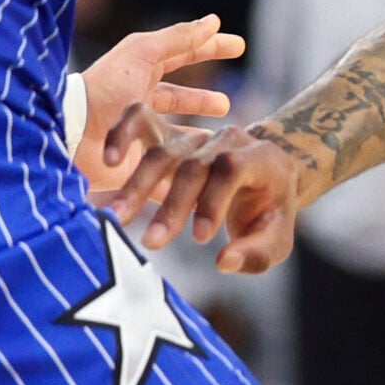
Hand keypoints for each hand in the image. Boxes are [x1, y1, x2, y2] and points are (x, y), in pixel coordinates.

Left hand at [72, 16, 243, 195]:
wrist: (72, 136)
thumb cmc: (105, 89)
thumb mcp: (142, 53)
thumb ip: (178, 38)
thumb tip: (214, 21)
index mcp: (141, 74)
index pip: (183, 56)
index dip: (210, 48)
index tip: (239, 46)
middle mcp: (141, 105)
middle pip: (178, 98)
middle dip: (202, 99)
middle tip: (226, 103)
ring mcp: (140, 138)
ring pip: (176, 137)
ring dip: (197, 138)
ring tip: (220, 139)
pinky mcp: (138, 169)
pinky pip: (167, 175)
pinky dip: (184, 175)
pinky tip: (205, 177)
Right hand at [115, 124, 304, 273]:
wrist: (265, 175)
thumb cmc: (269, 212)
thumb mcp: (276, 237)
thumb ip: (255, 253)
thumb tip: (223, 262)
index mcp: (259, 158)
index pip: (231, 169)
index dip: (213, 200)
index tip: (199, 239)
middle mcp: (226, 140)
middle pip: (194, 164)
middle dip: (172, 205)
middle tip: (152, 243)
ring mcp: (196, 136)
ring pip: (163, 152)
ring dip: (138, 185)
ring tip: (117, 218)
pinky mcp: (170, 134)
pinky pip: (141, 122)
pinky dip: (122, 135)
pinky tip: (108, 161)